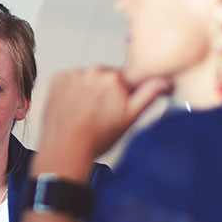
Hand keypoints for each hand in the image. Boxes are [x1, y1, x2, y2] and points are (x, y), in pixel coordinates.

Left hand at [37, 67, 169, 176]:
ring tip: (84, 112)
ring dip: (87, 90)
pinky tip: (72, 107)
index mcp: (115, 78)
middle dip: (104, 91)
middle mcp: (93, 71)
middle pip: (104, 77)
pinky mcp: (58, 79)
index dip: (122, 94)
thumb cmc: (96, 138)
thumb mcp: (130, 118)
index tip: (115, 106)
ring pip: (86, 78)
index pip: (124, 78)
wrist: (65, 149)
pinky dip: (71, 90)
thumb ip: (149, 94)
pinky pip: (69, 80)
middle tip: (99, 113)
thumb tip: (164, 80)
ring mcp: (73, 74)